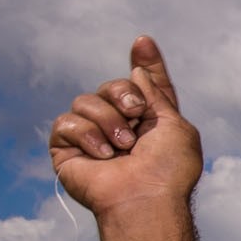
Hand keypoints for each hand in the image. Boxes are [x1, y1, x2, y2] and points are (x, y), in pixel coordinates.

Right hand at [50, 36, 201, 217]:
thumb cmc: (168, 170)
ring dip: (108, 120)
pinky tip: (103, 155)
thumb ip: (156, 94)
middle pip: (110, 86)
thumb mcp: (175, 124)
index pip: (143, 86)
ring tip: (123, 147)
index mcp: (149, 121)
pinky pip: (65, 121)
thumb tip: (137, 71)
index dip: (145, 64)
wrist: (146, 198)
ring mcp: (91, 137)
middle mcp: (119, 125)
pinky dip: (87, 135)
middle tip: (135, 115)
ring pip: (85, 100)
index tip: (143, 42)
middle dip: (123, 94)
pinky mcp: (66, 149)